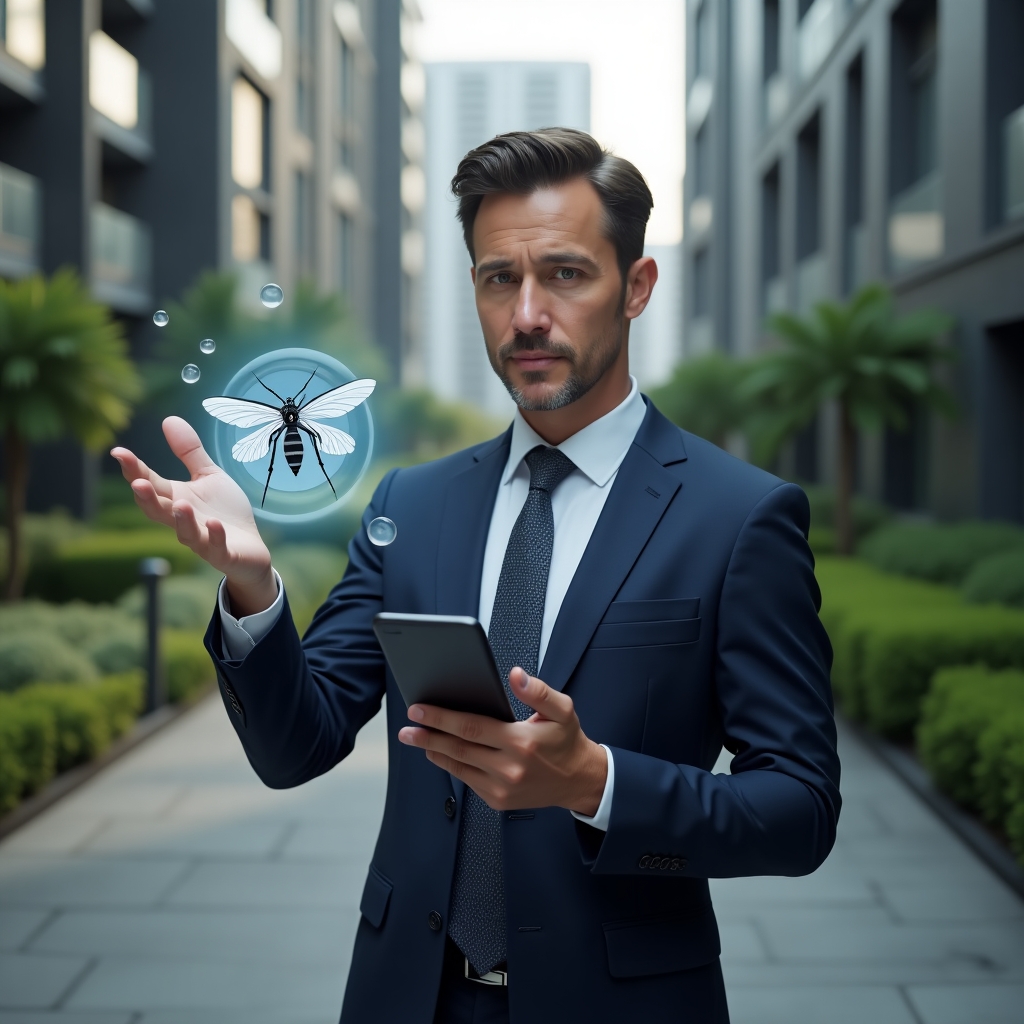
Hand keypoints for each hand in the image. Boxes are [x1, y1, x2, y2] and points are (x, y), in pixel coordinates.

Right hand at [110, 416, 276, 615]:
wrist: (250, 548)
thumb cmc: (224, 512)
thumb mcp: (208, 476)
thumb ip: (189, 453)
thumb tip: (168, 418)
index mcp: (176, 499)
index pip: (151, 483)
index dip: (134, 470)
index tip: (119, 452)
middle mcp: (183, 521)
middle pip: (158, 511)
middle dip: (147, 498)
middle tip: (138, 483)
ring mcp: (202, 540)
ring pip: (185, 533)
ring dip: (181, 520)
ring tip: (180, 505)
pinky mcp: (223, 554)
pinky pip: (216, 548)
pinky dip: (214, 537)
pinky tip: (214, 525)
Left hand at [397, 667, 607, 814]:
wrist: (579, 780)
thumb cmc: (567, 741)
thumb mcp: (562, 709)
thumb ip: (538, 691)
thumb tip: (516, 675)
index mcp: (521, 742)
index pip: (471, 727)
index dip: (442, 718)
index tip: (419, 710)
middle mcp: (509, 768)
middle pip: (458, 748)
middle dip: (428, 736)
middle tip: (407, 728)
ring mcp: (502, 788)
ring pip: (458, 767)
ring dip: (434, 752)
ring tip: (416, 739)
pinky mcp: (498, 801)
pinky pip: (468, 781)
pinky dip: (451, 766)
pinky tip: (440, 754)